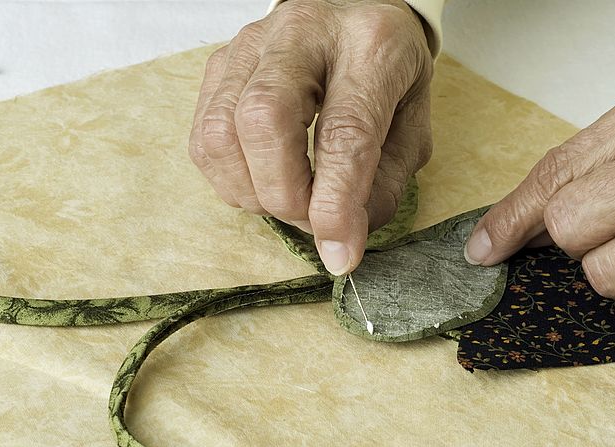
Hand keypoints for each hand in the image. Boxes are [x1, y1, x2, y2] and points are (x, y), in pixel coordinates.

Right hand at [189, 0, 432, 274]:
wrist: (353, 13)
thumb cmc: (386, 73)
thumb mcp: (411, 125)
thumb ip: (384, 184)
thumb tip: (340, 238)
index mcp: (370, 47)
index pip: (344, 132)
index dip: (336, 205)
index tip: (339, 254)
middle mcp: (304, 34)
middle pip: (263, 121)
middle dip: (283, 195)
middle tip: (308, 221)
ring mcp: (252, 45)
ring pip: (221, 131)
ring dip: (250, 191)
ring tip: (285, 201)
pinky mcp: (220, 63)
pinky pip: (203, 136)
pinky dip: (229, 179)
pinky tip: (261, 181)